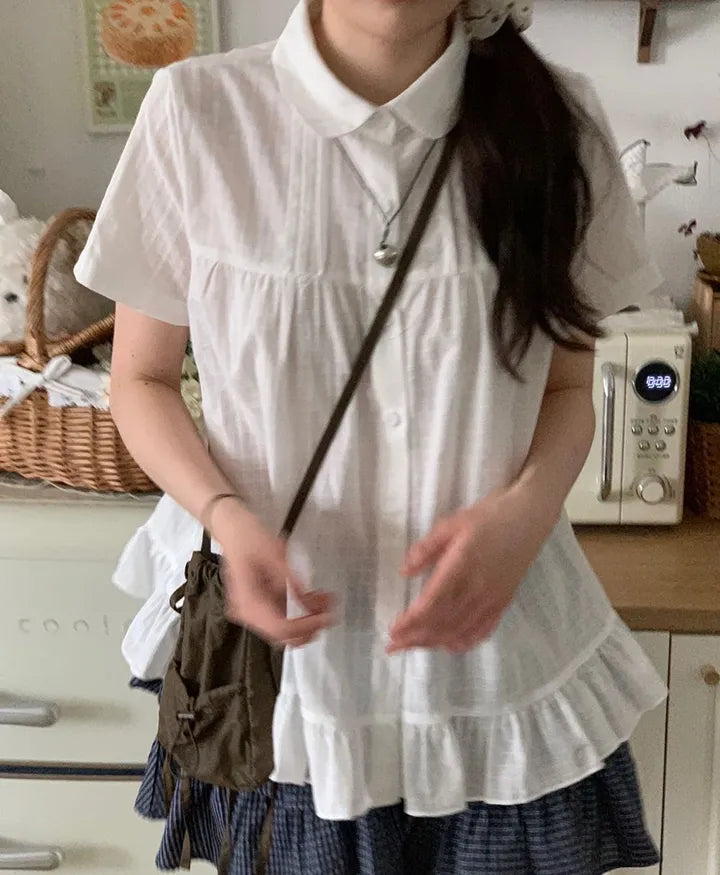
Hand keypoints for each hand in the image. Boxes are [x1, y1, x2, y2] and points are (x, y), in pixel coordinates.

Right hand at [213, 500, 334, 647]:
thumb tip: (313, 604)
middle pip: (281, 636)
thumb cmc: (249, 536)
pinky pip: (279, 619)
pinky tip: (313, 601)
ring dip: (306, 621)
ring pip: (282, 631)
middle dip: (309, 627)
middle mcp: (246, 611)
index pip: (279, 627)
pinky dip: (298, 614)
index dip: (306, 626)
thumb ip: (294, 582)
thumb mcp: (277, 554)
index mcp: (247, 599)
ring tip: (325, 602)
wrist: (233, 528)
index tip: (325, 617)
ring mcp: (250, 611)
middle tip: (330, 612)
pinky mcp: (257, 607)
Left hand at [388, 487, 545, 653]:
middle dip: (415, 638)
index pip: (431, 604)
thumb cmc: (488, 515)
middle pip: (442, 623)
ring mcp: (493, 598)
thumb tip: (404, 571)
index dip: (411, 622)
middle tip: (393, 646)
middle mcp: (478, 588)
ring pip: (460, 630)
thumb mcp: (451, 523)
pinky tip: (449, 646)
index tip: (392, 630)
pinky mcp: (504, 602)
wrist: (530, 517)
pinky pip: (483, 630)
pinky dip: (464, 642)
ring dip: (434, 643)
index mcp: (461, 566)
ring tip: (413, 647)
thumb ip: (426, 548)